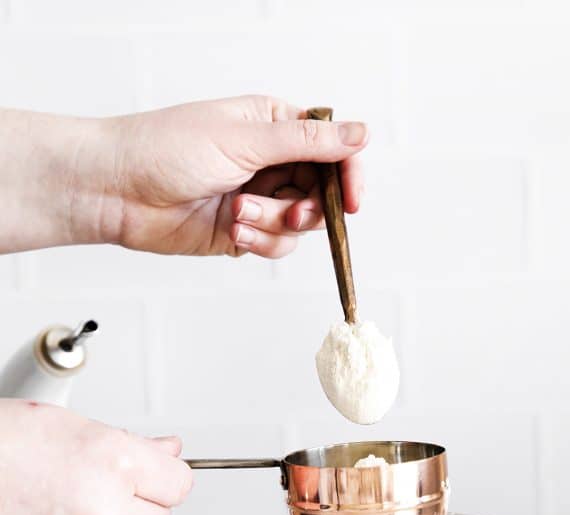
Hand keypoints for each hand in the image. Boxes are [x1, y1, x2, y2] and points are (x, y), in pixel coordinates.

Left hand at [0, 98, 367, 258]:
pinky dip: (259, 243)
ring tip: (238, 214)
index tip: (352, 201)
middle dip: (308, 208)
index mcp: (273, 126)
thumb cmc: (167, 148)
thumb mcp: (245, 139)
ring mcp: (257, 199)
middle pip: (321, 192)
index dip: (348, 174)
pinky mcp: (242, 232)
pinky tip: (232, 232)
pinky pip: (275, 245)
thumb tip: (361, 133)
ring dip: (273, 224)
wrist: (118, 190)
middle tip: (290, 211)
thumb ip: (307, 142)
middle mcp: (269, 162)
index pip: (331, 149)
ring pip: (299, 225)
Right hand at [0, 400, 192, 514]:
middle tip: (97, 485)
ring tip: (50, 501)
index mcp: (113, 463)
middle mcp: (104, 510)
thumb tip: (169, 452)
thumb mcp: (67, 425)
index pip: (179, 484)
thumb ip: (129, 446)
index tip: (155, 475)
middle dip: (137, 504)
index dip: (165, 477)